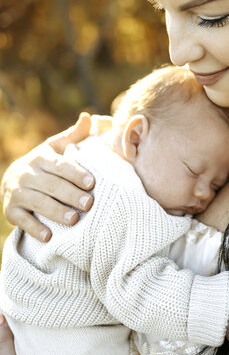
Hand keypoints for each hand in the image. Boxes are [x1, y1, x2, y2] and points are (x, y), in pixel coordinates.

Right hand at [1, 113, 94, 241]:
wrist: (13, 180)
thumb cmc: (46, 164)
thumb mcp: (56, 148)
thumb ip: (74, 135)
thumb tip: (88, 117)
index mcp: (41, 158)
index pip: (60, 165)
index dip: (76, 173)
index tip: (92, 183)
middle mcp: (27, 174)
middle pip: (51, 185)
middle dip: (70, 195)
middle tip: (89, 204)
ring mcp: (17, 193)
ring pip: (38, 203)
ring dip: (55, 212)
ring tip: (74, 220)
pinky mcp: (11, 210)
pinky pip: (22, 220)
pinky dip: (35, 228)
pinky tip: (49, 237)